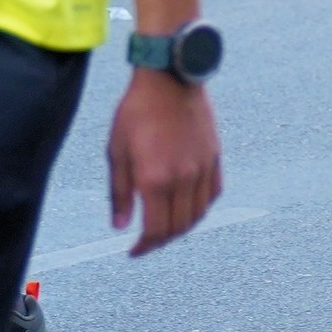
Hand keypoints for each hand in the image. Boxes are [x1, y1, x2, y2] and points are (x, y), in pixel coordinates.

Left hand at [107, 69, 220, 255]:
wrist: (170, 80)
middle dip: (161, 241)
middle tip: (146, 242)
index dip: (144, 247)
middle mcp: (183, 178)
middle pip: (178, 227)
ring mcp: (203, 168)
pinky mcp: (215, 158)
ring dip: (182, 228)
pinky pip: (213, 194)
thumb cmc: (136, 113)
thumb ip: (119, 193)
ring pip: (198, 214)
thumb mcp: (116, 153)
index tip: (133, 251)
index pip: (155, 229)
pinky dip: (201, 208)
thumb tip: (120, 225)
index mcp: (155, 179)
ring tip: (166, 227)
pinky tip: (188, 206)